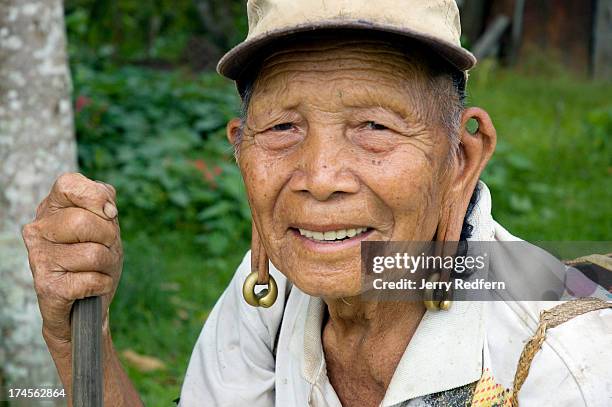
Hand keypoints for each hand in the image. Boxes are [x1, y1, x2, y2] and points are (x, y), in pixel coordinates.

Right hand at [22, 172, 122, 348]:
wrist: (83, 307)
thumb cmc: (95, 261)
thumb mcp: (106, 227)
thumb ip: (105, 203)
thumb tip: (107, 209)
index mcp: (52, 208)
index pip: (68, 184)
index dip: (95, 197)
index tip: (108, 215)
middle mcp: (38, 230)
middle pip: (83, 222)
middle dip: (108, 238)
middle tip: (104, 249)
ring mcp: (39, 258)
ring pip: (93, 253)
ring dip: (107, 265)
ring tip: (95, 270)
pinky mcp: (46, 286)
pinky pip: (92, 280)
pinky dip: (102, 285)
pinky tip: (91, 288)